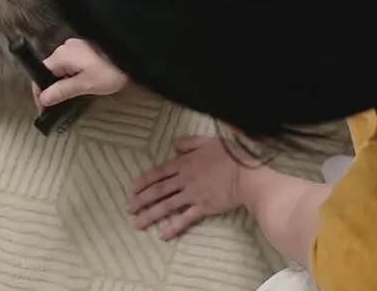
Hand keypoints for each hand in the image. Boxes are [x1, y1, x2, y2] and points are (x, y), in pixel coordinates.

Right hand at [33, 38, 128, 107]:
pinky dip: (72, 76)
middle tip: (56, 108)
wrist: (133, 55)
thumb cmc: (109, 70)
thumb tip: (43, 99)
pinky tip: (80, 86)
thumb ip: (62, 91)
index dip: (40, 93)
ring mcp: (77, 46)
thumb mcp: (85, 85)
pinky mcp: (87, 48)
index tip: (44, 110)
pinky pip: (72, 64)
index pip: (40, 74)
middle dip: (51, 89)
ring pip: (62, 68)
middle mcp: (65, 47)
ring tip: (68, 100)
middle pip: (50, 71)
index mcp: (61, 55)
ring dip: (62, 83)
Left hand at [128, 136, 245, 239]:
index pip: (160, 172)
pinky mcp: (203, 208)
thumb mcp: (209, 140)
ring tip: (137, 223)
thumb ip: (190, 142)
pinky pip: (184, 219)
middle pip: (158, 190)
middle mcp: (185, 179)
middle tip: (129, 208)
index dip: (144, 181)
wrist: (247, 174)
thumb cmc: (232, 155)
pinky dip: (173, 227)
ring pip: (166, 205)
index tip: (132, 188)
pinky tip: (162, 235)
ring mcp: (193, 195)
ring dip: (150, 214)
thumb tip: (175, 143)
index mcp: (185, 162)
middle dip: (142, 200)